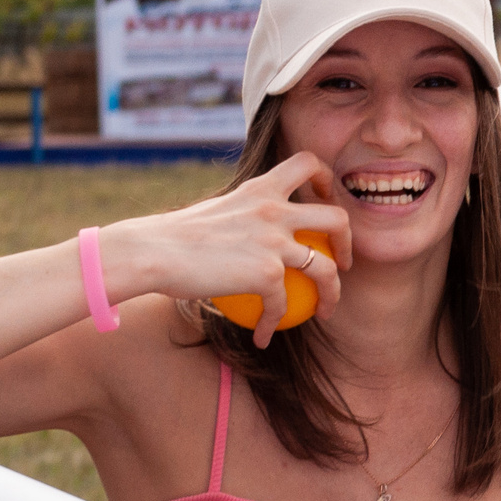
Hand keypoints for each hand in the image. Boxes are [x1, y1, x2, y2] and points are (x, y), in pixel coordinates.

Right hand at [102, 153, 352, 347]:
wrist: (150, 252)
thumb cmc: (170, 237)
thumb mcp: (215, 212)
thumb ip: (242, 216)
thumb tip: (249, 235)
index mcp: (260, 189)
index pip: (306, 163)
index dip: (326, 179)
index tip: (323, 198)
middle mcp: (274, 210)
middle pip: (337, 218)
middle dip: (350, 241)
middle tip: (342, 262)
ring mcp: (275, 242)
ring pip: (328, 269)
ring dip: (333, 294)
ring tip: (325, 311)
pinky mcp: (267, 274)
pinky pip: (283, 305)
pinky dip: (273, 324)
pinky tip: (262, 336)